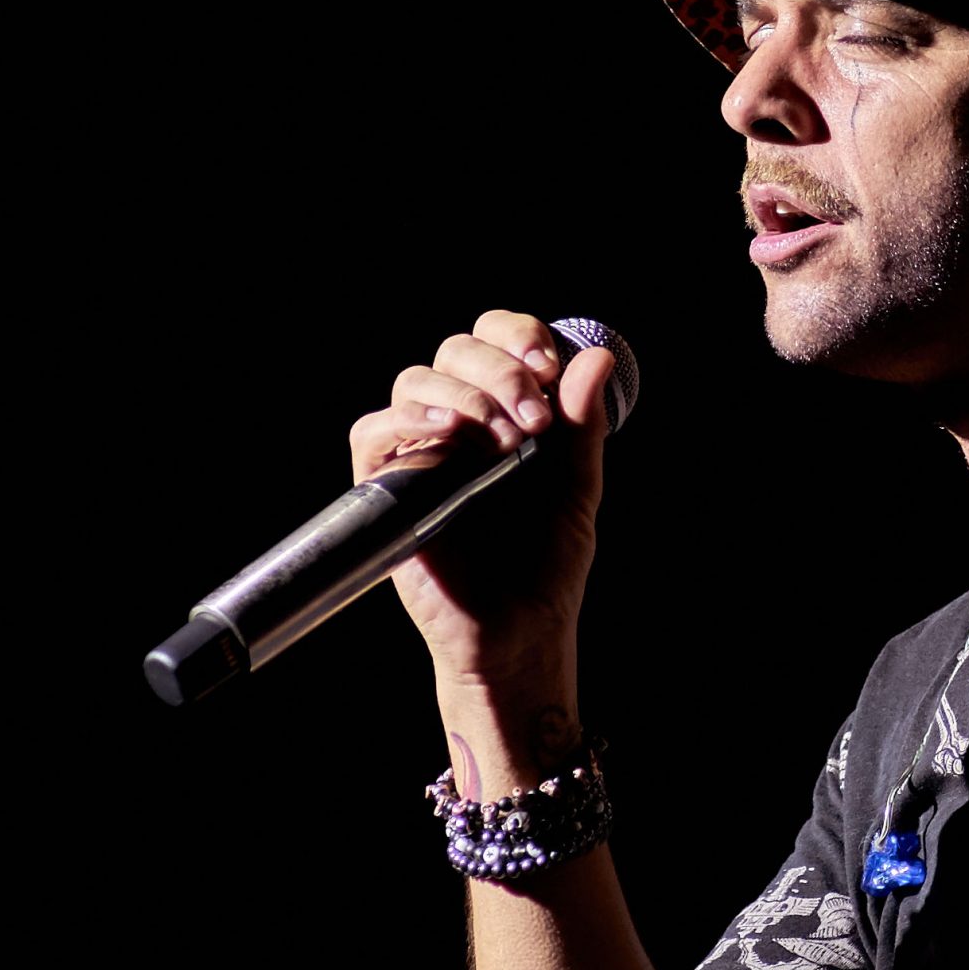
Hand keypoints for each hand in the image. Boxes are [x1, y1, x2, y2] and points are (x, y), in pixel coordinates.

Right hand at [347, 310, 614, 687]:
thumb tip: (596, 356)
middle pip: (455, 349)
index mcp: (504, 412)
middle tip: (534, 419)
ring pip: (415, 380)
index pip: (495, 339)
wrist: (518, 633)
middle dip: (500, 369)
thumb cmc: (546, 566)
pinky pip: (372, 430)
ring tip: (506, 440)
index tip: (550, 369)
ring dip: (465, 393)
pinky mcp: (386, 487)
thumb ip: (582, 425)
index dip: (518, 336)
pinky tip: (451, 434)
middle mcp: (459, 423)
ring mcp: (420, 452)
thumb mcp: (576, 488)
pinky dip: (408, 419)